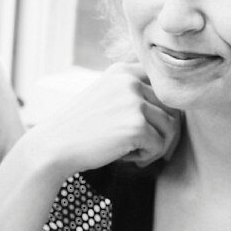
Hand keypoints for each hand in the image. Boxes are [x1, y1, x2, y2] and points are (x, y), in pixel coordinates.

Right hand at [34, 62, 179, 177]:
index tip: (153, 130)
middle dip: (165, 132)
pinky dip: (147, 157)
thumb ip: (134, 96)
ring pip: (170, 127)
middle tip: (148, 150)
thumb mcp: (105, 99)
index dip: (163, 111)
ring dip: (157, 146)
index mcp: (123, 71)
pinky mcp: (136, 125)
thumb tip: (177, 114)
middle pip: (172, 107)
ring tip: (135, 155)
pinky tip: (127, 159)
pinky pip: (159, 145)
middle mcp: (130, 81)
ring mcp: (134, 102)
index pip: (162, 88)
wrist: (53, 146)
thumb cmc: (80, 130)